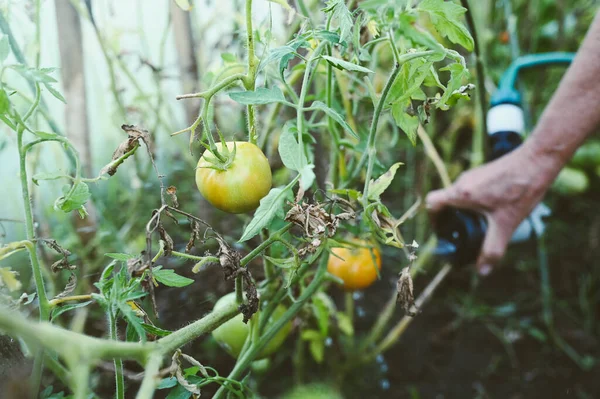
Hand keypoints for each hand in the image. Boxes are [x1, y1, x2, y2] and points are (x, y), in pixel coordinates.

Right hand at [425, 144, 555, 274]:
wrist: (538, 160)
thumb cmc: (521, 189)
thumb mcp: (506, 224)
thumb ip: (493, 249)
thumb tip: (482, 272)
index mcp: (461, 194)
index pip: (431, 203)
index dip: (432, 219)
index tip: (444, 230)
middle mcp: (462, 182)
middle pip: (446, 201)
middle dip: (452, 219)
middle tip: (465, 233)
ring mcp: (473, 174)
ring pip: (460, 195)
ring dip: (465, 210)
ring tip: (484, 222)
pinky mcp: (484, 172)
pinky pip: (471, 189)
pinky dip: (476, 201)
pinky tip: (496, 208)